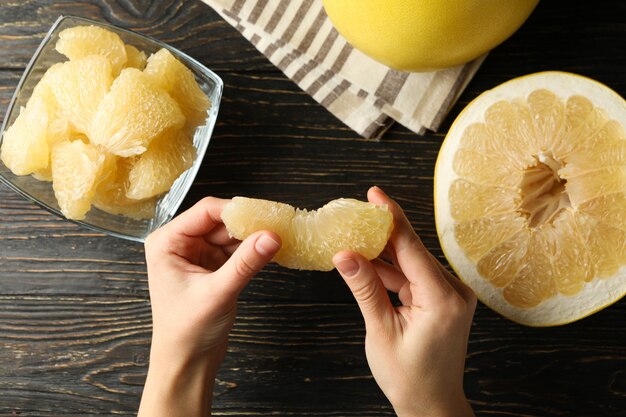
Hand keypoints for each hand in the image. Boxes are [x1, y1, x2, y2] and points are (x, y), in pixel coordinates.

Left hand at [138, 197, 280, 416]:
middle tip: (277, 224)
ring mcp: (198, 255)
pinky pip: (236, 250)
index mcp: (168, 242)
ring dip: (252, 237)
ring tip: (278, 237)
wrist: (187, 363)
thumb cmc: (186, 332)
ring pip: (231, 235)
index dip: (236, 209)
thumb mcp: (218, 292)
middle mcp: (180, 244)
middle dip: (248, 224)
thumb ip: (246, 263)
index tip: (264, 213)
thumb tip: (271, 236)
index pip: (206, 211)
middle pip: (220, 221)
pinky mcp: (213, 268)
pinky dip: (252, 250)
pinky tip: (270, 250)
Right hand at [333, 187, 475, 416]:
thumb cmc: (409, 376)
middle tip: (356, 213)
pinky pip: (414, 277)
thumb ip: (365, 288)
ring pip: (411, 263)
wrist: (432, 404)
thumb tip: (345, 255)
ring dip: (384, 254)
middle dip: (383, 232)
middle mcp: (453, 291)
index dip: (391, 218)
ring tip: (354, 239)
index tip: (375, 193)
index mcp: (442, 299)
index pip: (412, 248)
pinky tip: (367, 263)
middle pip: (412, 251)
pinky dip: (392, 272)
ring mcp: (451, 295)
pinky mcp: (443, 299)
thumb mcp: (381, 331)